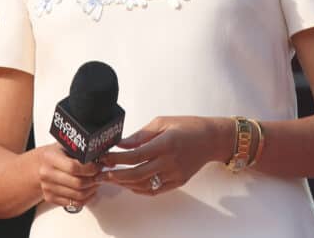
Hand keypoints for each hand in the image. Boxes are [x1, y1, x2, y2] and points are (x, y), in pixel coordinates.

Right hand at [37, 143, 101, 209]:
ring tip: (96, 182)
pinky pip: (73, 203)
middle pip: (77, 183)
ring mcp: (48, 187)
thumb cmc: (56, 154)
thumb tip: (106, 158)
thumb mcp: (66, 146)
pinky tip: (89, 190)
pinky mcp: (50, 198)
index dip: (90, 169)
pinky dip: (86, 198)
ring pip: (78, 195)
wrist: (39, 165)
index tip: (98, 166)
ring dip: (92, 189)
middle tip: (100, 175)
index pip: (74, 167)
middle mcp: (47, 174)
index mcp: (50, 158)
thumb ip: (83, 151)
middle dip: (94, 180)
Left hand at [99, 116, 230, 194]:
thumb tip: (121, 143)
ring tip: (112, 178)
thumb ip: (141, 135)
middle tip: (102, 174)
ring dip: (125, 183)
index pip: (135, 155)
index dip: (116, 158)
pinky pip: (155, 190)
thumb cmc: (187, 126)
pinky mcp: (178, 182)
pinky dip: (139, 189)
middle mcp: (170, 161)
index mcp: (165, 143)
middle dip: (116, 175)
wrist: (211, 139)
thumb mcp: (163, 122)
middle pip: (136, 174)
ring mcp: (174, 174)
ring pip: (144, 185)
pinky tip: (130, 184)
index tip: (104, 157)